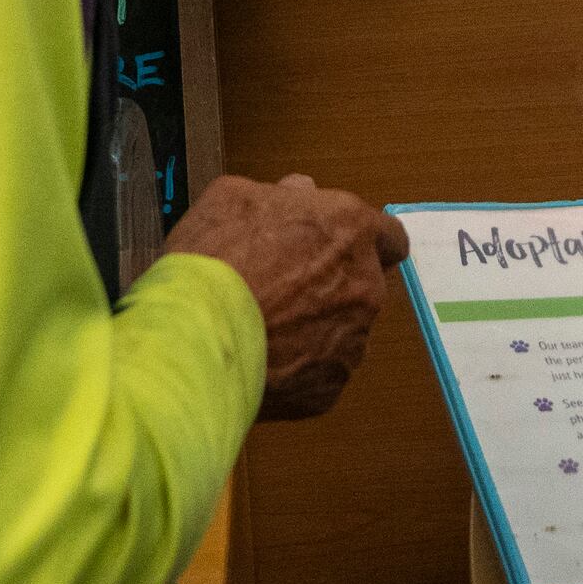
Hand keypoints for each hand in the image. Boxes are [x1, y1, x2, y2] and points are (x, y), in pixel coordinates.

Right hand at [165, 172, 410, 420]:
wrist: (193, 340)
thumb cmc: (213, 260)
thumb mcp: (233, 199)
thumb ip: (280, 195)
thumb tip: (301, 194)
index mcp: (350, 231)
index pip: (389, 237)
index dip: (363, 244)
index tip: (337, 251)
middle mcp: (365, 286)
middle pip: (363, 286)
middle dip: (332, 287)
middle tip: (283, 292)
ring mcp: (352, 342)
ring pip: (343, 332)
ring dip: (316, 329)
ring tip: (264, 331)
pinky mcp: (330, 389)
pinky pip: (320, 373)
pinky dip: (298, 369)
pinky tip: (260, 361)